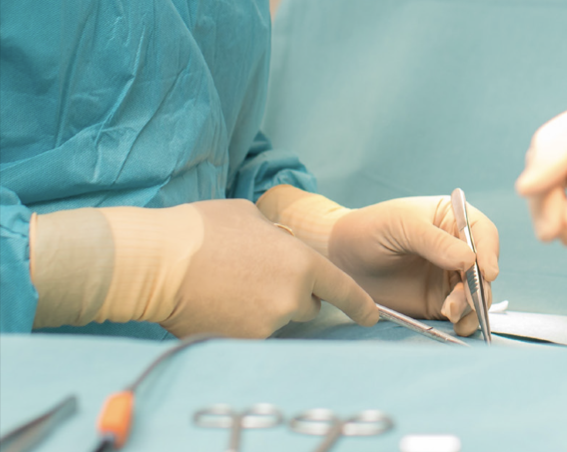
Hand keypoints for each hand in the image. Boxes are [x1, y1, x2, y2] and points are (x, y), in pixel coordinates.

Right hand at [31, 199, 377, 337]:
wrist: (156, 261)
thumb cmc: (201, 230)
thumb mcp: (250, 217)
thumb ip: (277, 238)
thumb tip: (278, 246)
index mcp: (301, 263)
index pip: (342, 290)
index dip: (359, 305)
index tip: (370, 317)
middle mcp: (291, 298)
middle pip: (306, 306)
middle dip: (291, 295)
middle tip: (255, 276)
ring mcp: (266, 325)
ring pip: (275, 320)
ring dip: (262, 308)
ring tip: (227, 285)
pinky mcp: (240, 343)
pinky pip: (250, 333)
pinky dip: (239, 322)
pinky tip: (215, 302)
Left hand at [328, 197, 499, 335]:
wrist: (340, 257)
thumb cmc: (369, 229)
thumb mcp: (401, 226)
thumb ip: (434, 242)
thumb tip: (470, 260)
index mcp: (452, 220)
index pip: (482, 233)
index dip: (489, 252)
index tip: (487, 273)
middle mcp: (456, 249)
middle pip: (483, 268)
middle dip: (479, 286)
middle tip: (463, 300)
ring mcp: (448, 276)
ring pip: (476, 293)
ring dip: (472, 306)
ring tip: (450, 312)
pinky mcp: (437, 301)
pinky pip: (460, 312)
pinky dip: (464, 320)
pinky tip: (457, 324)